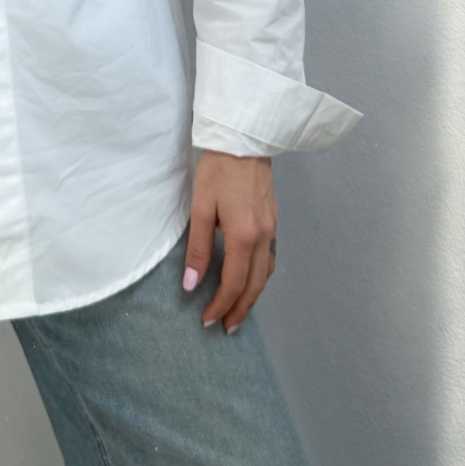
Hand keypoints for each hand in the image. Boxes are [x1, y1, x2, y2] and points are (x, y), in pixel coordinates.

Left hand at [183, 151, 277, 333]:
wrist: (245, 137)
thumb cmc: (218, 169)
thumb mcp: (201, 207)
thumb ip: (198, 248)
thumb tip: (191, 284)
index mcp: (244, 236)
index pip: (234, 283)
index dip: (221, 305)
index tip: (208, 320)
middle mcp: (264, 236)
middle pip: (255, 284)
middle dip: (241, 309)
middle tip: (227, 328)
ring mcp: (273, 226)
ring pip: (267, 272)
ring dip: (253, 295)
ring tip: (239, 309)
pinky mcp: (274, 217)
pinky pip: (271, 256)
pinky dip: (262, 275)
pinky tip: (252, 276)